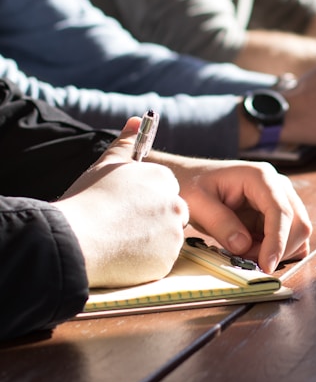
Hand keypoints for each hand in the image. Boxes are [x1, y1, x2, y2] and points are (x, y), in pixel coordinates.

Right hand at [55, 117, 188, 287]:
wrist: (76, 239)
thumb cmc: (88, 199)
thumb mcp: (106, 165)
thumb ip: (126, 143)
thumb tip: (137, 120)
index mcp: (163, 179)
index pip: (165, 189)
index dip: (145, 200)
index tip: (126, 207)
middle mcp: (175, 204)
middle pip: (171, 213)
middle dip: (153, 220)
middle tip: (122, 226)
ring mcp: (173, 234)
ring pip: (166, 238)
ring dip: (149, 241)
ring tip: (118, 240)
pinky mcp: (167, 261)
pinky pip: (159, 261)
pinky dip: (145, 261)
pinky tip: (121, 256)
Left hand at [152, 156, 311, 273]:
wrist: (191, 179)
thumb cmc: (192, 185)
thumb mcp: (197, 203)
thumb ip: (220, 223)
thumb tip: (243, 246)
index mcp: (260, 177)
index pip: (281, 211)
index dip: (277, 241)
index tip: (266, 265)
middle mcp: (278, 186)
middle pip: (298, 223)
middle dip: (278, 249)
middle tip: (247, 261)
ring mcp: (280, 199)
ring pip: (298, 233)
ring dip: (277, 252)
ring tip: (245, 253)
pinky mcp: (277, 214)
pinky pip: (290, 238)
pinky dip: (277, 251)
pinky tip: (254, 251)